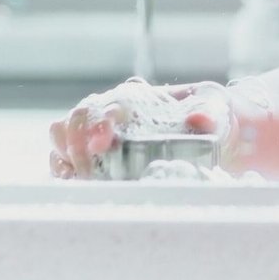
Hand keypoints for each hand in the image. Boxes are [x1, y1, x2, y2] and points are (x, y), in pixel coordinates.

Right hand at [48, 76, 235, 178]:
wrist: (209, 135)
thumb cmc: (210, 117)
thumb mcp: (216, 111)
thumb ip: (209, 113)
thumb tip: (197, 116)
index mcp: (137, 97)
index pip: (111, 104)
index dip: (102, 122)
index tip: (103, 142)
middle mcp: (110, 110)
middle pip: (78, 118)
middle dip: (78, 143)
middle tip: (90, 171)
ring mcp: (96, 131)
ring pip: (62, 133)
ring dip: (65, 155)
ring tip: (80, 178)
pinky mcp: (90, 154)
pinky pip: (61, 156)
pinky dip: (61, 168)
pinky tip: (73, 182)